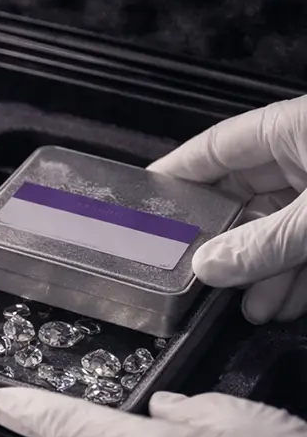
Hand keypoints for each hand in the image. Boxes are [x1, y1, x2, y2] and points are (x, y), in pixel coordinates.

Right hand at [148, 95, 306, 322]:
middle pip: (246, 198)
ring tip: (254, 307)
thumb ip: (265, 242)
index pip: (216, 147)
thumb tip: (208, 266)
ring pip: (279, 228)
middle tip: (203, 277)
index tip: (146, 201)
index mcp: (293, 128)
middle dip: (228, 245)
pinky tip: (286, 303)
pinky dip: (298, 274)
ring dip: (266, 272)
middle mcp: (306, 152)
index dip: (178, 173)